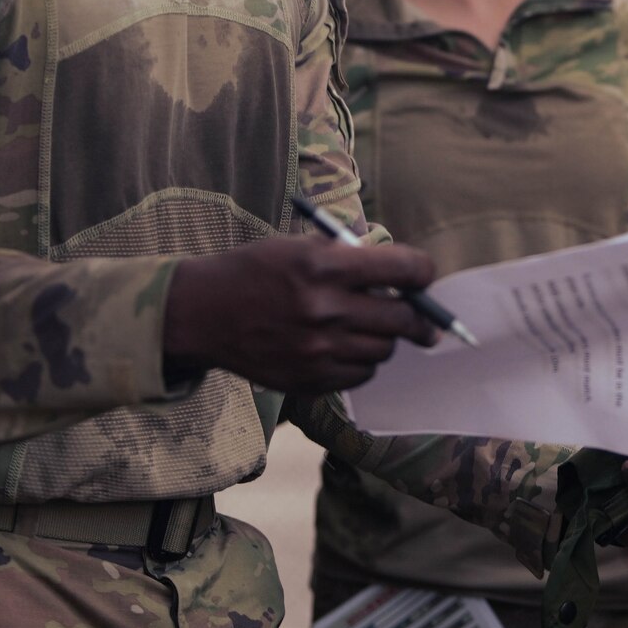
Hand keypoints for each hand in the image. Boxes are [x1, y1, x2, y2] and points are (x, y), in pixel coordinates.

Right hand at [163, 236, 438, 392]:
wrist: (203, 313)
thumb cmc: (257, 271)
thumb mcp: (301, 247)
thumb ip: (352, 258)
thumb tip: (404, 275)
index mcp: (325, 266)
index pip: (404, 270)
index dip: (423, 272)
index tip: (424, 276)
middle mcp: (324, 309)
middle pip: (403, 318)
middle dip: (419, 316)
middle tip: (423, 318)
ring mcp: (317, 350)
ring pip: (384, 350)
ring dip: (385, 338)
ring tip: (370, 328)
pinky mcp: (309, 380)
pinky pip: (360, 374)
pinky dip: (362, 361)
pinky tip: (346, 347)